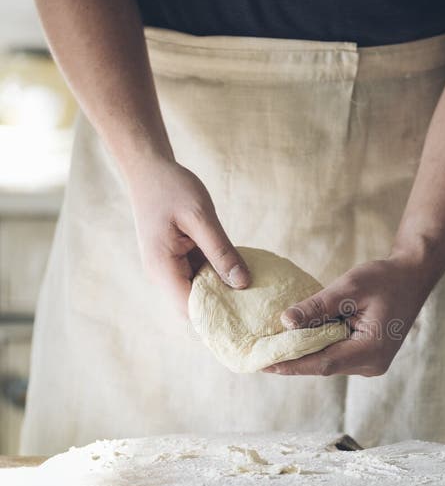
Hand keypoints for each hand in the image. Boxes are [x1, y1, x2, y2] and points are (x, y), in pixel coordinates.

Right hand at [127, 159, 249, 313]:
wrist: (148, 171)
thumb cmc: (172, 188)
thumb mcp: (201, 217)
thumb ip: (222, 251)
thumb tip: (243, 283)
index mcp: (163, 268)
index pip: (190, 309)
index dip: (217, 315)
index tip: (247, 314)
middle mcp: (161, 275)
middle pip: (193, 306)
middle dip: (222, 307)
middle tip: (255, 304)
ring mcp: (166, 269)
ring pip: (196, 293)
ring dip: (220, 292)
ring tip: (251, 290)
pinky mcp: (174, 262)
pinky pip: (196, 277)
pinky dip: (215, 277)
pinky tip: (237, 271)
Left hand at [263, 257, 430, 376]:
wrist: (413, 276)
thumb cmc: (386, 278)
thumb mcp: (350, 286)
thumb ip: (318, 306)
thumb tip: (285, 321)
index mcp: (371, 350)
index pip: (323, 363)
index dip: (292, 364)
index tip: (263, 364)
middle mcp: (371, 364)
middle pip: (323, 365)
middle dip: (291, 360)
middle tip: (256, 356)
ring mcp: (369, 362)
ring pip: (327, 362)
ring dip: (302, 353)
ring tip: (268, 347)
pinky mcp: (365, 355)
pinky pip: (335, 354)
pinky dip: (315, 347)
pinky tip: (293, 339)